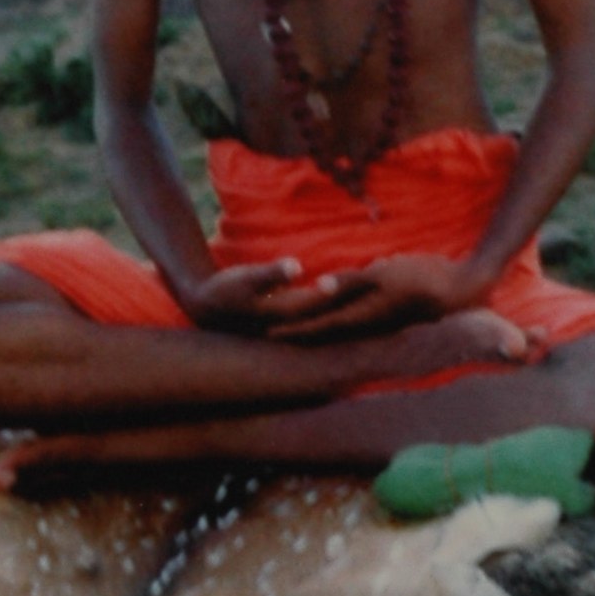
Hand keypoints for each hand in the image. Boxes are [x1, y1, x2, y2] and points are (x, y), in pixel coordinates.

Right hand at [180, 258, 377, 337]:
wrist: (209, 309)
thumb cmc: (227, 289)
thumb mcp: (244, 278)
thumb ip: (272, 274)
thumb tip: (297, 267)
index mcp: (287, 315)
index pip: (324, 304)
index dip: (347, 290)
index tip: (371, 277)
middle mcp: (297, 327)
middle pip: (334, 312)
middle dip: (359, 298)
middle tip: (385, 280)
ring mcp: (297, 328)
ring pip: (332, 316)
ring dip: (355, 303)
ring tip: (383, 287)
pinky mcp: (297, 325)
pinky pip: (326, 315)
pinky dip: (344, 305)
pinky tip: (363, 296)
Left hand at [264, 253, 485, 342]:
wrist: (465, 289)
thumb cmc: (424, 276)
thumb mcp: (385, 275)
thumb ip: (352, 283)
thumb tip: (319, 287)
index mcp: (362, 316)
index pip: (320, 324)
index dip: (295, 328)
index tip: (269, 331)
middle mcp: (366, 326)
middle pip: (325, 331)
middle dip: (299, 332)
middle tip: (269, 334)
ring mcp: (378, 325)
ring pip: (338, 330)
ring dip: (315, 329)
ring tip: (290, 329)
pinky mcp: (389, 319)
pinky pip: (354, 324)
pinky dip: (335, 323)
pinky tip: (327, 321)